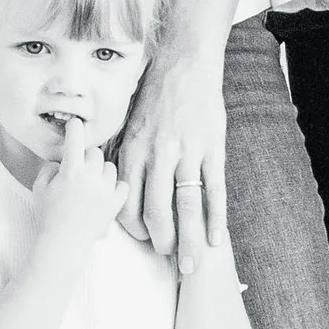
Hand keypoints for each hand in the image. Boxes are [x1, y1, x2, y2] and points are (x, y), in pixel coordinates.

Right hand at [39, 136, 123, 253]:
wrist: (64, 242)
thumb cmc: (48, 215)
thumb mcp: (39, 189)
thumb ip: (48, 169)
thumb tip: (59, 162)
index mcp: (71, 171)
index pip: (75, 140)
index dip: (75, 128)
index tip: (75, 123)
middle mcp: (90, 177)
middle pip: (95, 153)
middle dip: (86, 158)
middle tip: (79, 170)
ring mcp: (105, 190)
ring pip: (110, 167)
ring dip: (101, 171)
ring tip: (91, 184)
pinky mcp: (115, 203)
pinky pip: (122, 185)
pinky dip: (115, 187)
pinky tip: (106, 192)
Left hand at [114, 46, 228, 271]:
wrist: (185, 64)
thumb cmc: (155, 97)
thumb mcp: (129, 125)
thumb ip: (123, 156)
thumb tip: (112, 187)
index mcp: (133, 150)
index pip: (127, 201)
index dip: (134, 228)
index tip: (143, 241)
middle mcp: (158, 154)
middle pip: (156, 210)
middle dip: (162, 242)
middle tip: (168, 260)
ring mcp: (187, 152)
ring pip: (186, 206)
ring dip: (188, 240)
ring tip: (191, 264)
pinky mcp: (212, 149)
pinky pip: (214, 191)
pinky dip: (216, 219)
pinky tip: (216, 239)